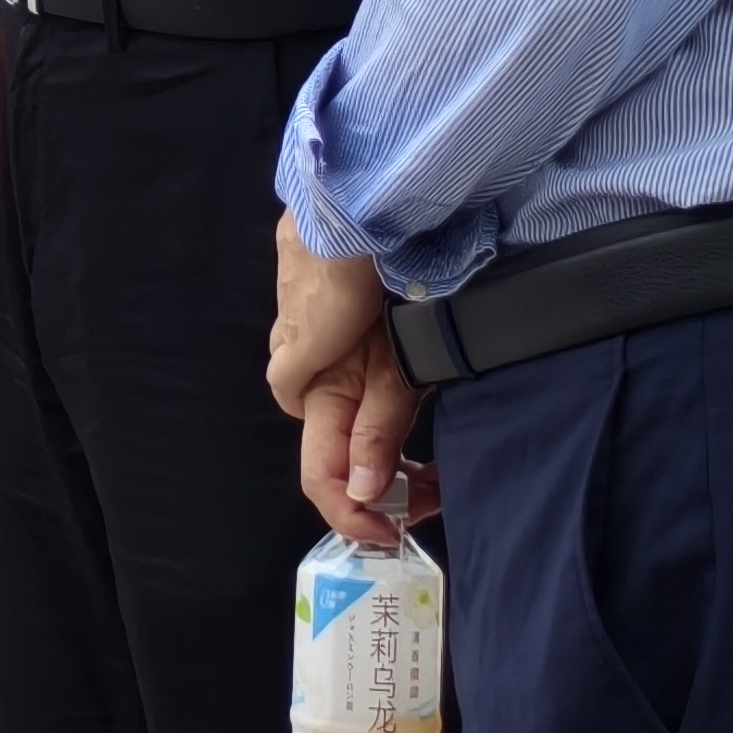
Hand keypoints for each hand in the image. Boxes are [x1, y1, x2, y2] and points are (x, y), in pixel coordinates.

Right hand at [268, 215, 433, 543]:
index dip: (353, 513)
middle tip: (433, 488)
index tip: (394, 532)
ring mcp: (308, 336)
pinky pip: (339, 366)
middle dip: (382, 480)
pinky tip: (398, 372)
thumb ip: (372, 428)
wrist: (348, 200)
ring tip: (427, 444)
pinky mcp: (321, 310)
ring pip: (341, 407)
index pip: (321, 475)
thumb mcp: (383, 365)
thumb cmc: (356, 278)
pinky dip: (369, 388)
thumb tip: (366, 493)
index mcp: (310, 386)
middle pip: (335, 447)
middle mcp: (300, 367)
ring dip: (380, 437)